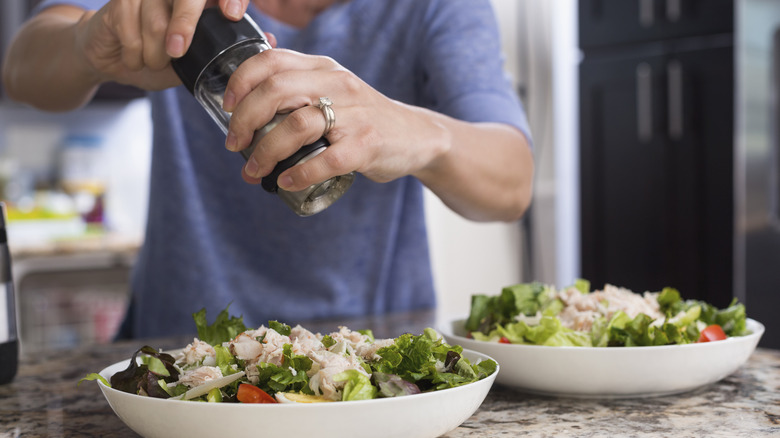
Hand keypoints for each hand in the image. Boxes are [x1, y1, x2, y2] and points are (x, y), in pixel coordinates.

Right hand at [76, 0, 251, 89]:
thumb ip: (228, 49)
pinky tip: (135, 58)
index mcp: (201, 3)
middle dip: (184, 23)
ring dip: (153, 51)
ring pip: (154, 17)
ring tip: (154, 63)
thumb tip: (271, 42)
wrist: (114, 58)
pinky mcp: (121, 1)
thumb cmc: (161, 57)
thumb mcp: (198, 60)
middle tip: (177, 52)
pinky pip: (128, 23)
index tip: (232, 15)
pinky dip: (134, 50)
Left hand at [222, 49, 449, 190]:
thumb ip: (299, 90)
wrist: (416, 137)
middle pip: (276, 91)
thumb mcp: (334, 91)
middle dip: (244, 120)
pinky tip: (287, 182)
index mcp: (324, 68)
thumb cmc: (365, 119)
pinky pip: (326, 160)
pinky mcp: (367, 144)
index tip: (227, 108)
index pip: (272, 61)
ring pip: (296, 125)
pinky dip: (300, 173)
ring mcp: (354, 115)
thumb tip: (247, 104)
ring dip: (265, 152)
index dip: (241, 82)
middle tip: (234, 145)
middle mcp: (338, 84)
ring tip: (254, 170)